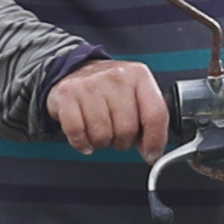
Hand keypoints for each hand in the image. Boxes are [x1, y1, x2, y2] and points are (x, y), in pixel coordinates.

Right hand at [45, 58, 173, 156]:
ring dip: (101, 142)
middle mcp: (116, 77)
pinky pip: (77, 133)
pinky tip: (85, 136)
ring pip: (102, 135)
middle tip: (117, 134)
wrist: (77, 69)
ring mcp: (90, 84)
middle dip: (122, 141)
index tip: (151, 154)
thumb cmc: (110, 87)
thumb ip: (148, 120)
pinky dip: (81, 142)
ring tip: (100, 130)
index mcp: (139, 76)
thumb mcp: (136, 94)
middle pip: (127, 130)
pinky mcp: (67, 94)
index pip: (155, 114)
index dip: (155, 140)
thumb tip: (151, 151)